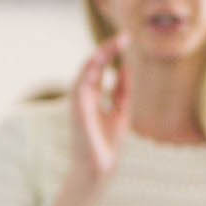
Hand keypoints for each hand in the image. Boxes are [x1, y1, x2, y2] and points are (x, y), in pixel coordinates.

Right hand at [70, 36, 130, 180]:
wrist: (100, 168)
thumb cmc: (108, 142)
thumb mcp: (121, 109)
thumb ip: (122, 89)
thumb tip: (126, 66)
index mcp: (92, 95)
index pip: (99, 66)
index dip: (111, 51)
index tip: (127, 38)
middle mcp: (83, 96)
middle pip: (92, 65)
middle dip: (106, 49)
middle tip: (124, 37)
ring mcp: (78, 103)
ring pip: (84, 73)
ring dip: (97, 57)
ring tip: (112, 45)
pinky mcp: (78, 113)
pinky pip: (80, 88)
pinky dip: (88, 74)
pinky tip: (101, 63)